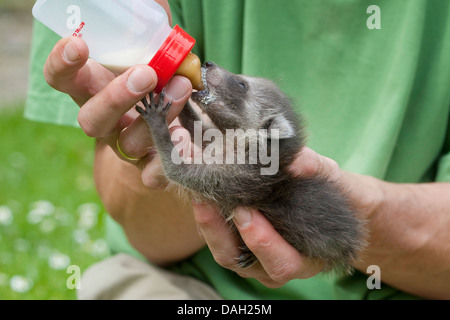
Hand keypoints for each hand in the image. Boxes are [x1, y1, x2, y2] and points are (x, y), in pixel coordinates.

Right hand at [43, 36, 191, 188]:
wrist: (169, 128)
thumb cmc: (157, 79)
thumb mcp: (148, 51)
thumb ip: (147, 31)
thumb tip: (155, 2)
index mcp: (94, 89)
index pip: (62, 79)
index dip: (62, 64)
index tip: (79, 44)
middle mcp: (105, 122)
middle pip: (91, 119)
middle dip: (116, 97)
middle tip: (146, 74)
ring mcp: (126, 148)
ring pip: (129, 143)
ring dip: (157, 117)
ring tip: (182, 88)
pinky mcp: (150, 169)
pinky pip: (152, 175)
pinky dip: (168, 160)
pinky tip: (186, 140)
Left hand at [192, 147, 374, 287]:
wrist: (334, 202)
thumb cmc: (335, 194)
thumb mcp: (332, 178)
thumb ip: (316, 168)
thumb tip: (297, 160)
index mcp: (307, 258)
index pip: (282, 263)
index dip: (262, 242)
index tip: (245, 210)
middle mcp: (276, 264)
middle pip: (241, 261)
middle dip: (219, 233)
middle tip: (207, 201)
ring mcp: (255, 258)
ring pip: (224, 252)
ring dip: (207, 225)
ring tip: (198, 193)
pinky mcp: (240, 243)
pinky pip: (220, 238)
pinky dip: (208, 217)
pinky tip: (201, 192)